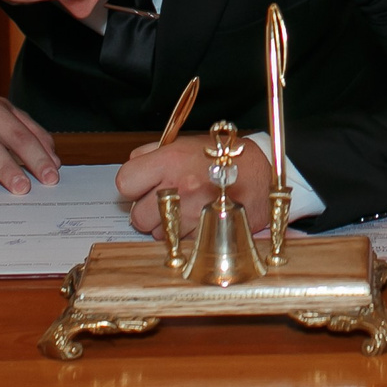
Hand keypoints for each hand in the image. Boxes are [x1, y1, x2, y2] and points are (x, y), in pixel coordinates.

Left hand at [116, 133, 272, 236]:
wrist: (262, 173)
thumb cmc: (224, 156)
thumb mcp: (186, 143)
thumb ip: (153, 153)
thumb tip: (132, 165)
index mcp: (169, 161)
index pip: (124, 183)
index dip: (133, 186)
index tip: (142, 186)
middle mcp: (178, 188)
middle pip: (138, 216)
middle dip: (148, 212)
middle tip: (166, 201)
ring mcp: (191, 214)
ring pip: (159, 234)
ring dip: (168, 227)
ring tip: (187, 209)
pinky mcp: (204, 234)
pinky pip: (180, 243)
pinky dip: (186, 236)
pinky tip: (200, 220)